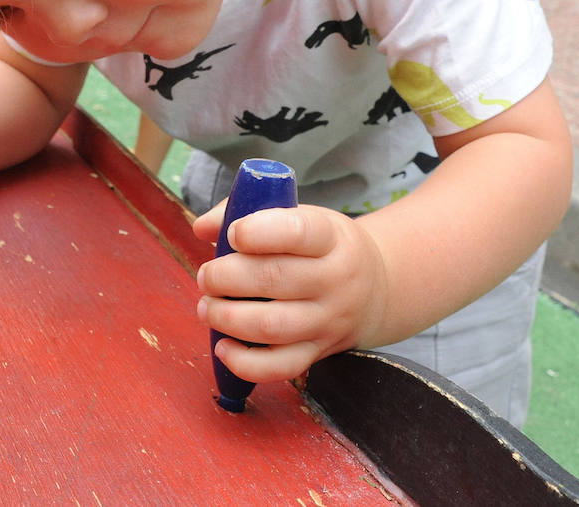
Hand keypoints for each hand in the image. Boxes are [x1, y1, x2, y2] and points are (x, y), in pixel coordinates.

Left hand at [192, 202, 388, 383]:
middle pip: (273, 279)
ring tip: (207, 306)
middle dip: (224, 277)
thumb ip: (248, 212)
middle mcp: (334, 280)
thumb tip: (202, 228)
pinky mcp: (318, 352)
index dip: (256, 232)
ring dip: (226, 317)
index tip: (233, 234)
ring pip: (271, 326)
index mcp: (329, 237)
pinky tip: (223, 346)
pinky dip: (244, 363)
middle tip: (206, 276)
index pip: (296, 232)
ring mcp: (327, 321)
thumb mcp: (300, 215)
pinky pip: (280, 367)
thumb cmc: (322, 246)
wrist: (377, 289)